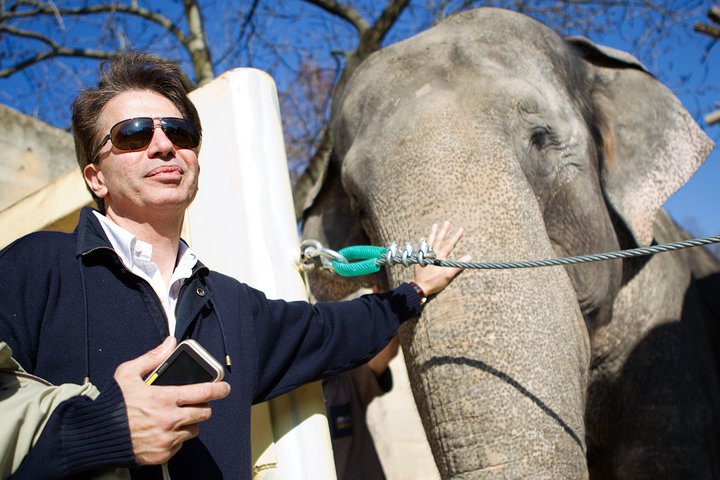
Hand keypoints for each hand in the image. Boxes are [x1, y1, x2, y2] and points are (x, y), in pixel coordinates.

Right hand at [113, 337, 230, 464]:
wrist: (95, 436)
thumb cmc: (112, 404)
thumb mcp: (127, 374)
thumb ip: (152, 358)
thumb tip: (169, 343)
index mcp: (164, 398)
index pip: (203, 393)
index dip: (219, 389)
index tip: (225, 388)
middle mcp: (169, 420)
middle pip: (203, 413)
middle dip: (202, 407)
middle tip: (193, 403)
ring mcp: (167, 439)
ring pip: (193, 430)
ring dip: (188, 423)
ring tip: (172, 417)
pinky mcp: (162, 454)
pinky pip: (180, 445)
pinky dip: (175, 438)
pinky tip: (161, 431)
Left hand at [412, 221, 467, 296]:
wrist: (419, 286)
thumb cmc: (434, 282)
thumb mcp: (448, 275)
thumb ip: (458, 266)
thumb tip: (469, 257)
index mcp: (440, 257)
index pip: (449, 244)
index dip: (455, 237)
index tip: (461, 229)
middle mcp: (432, 254)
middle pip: (439, 240)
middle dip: (444, 231)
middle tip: (447, 222)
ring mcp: (425, 255)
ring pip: (430, 241)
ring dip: (433, 233)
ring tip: (435, 225)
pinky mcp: (420, 259)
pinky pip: (421, 248)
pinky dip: (422, 242)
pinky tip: (422, 238)